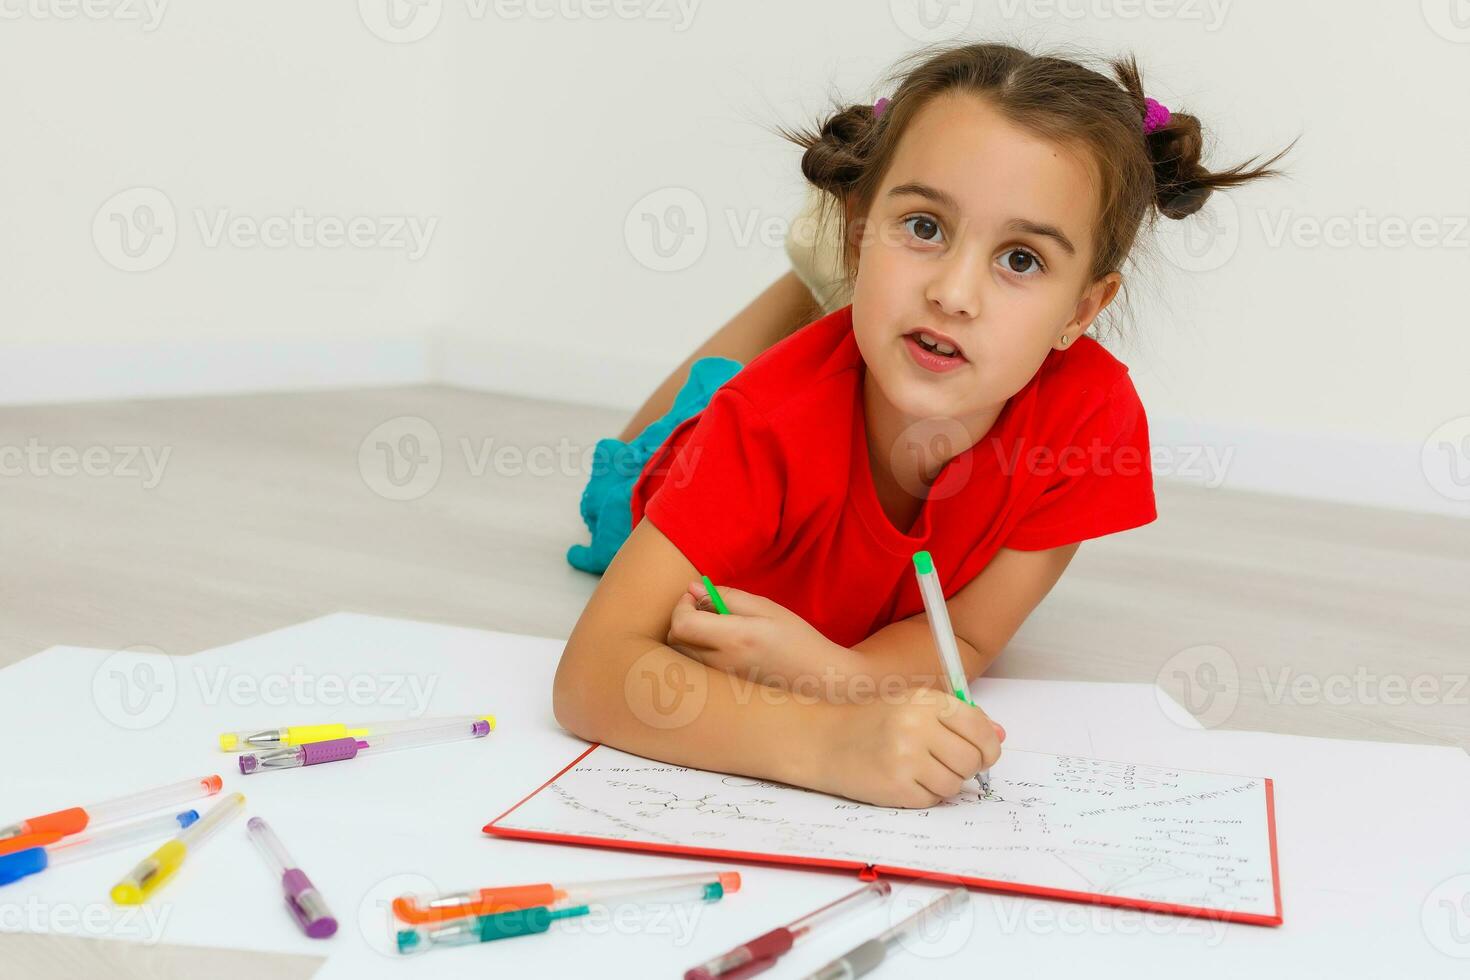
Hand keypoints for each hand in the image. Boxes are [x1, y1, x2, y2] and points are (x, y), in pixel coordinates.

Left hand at [665, 580, 856, 688]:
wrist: (817, 679)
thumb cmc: (796, 639)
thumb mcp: (766, 608)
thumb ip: (728, 597)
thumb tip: (693, 589)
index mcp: (735, 639)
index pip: (682, 625)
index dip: (681, 606)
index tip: (694, 596)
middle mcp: (722, 664)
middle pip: (675, 642)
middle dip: (681, 619)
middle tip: (700, 608)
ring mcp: (721, 681)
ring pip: (682, 657)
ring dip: (687, 637)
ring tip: (711, 627)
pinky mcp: (723, 691)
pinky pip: (695, 669)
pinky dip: (696, 653)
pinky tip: (717, 646)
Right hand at [812, 686, 1005, 807]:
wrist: (823, 739)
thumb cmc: (871, 721)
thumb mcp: (913, 705)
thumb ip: (957, 717)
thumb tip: (998, 736)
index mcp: (924, 700)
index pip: (979, 728)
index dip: (988, 747)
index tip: (985, 754)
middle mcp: (916, 726)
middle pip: (971, 760)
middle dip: (967, 767)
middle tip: (949, 763)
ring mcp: (905, 758)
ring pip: (954, 784)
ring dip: (945, 782)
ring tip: (921, 769)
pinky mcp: (896, 787)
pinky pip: (932, 799)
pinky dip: (925, 794)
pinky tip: (905, 779)